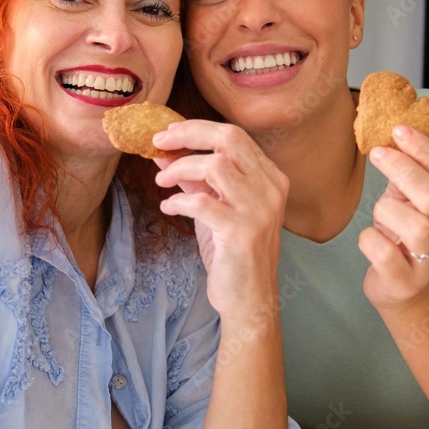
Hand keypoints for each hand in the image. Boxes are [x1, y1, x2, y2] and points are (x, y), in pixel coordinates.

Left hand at [152, 120, 287, 321]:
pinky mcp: (242, 232)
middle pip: (228, 139)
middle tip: (158, 142)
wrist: (249, 299)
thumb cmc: (232, 252)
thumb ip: (193, 180)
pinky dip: (178, 202)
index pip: (234, 135)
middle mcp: (270, 189)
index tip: (168, 133)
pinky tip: (168, 207)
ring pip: (215, 166)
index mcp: (270, 178)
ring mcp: (259, 210)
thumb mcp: (214, 208)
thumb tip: (163, 152)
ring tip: (161, 181)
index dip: (197, 128)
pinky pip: (202, 203)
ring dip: (180, 169)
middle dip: (187, 134)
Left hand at [359, 125, 428, 312]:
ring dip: (387, 209)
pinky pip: (386, 256)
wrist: (406, 294)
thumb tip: (393, 135)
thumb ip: (408, 176)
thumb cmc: (405, 240)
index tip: (399, 130)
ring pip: (415, 227)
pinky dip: (370, 240)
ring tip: (379, 212)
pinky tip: (368, 236)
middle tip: (377, 153)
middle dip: (404, 169)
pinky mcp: (404, 283)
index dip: (426, 151)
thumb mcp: (411, 204)